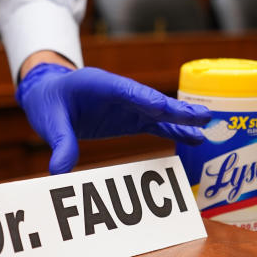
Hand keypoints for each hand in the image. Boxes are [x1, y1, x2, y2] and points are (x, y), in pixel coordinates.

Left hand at [16, 63, 210, 173]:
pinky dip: (175, 132)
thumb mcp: (50, 121)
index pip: (124, 91)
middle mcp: (120, 93)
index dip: (143, 99)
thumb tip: (59, 172)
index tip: (161, 108)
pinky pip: (157, 125)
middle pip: (151, 100)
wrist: (51, 95)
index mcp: (98, 84)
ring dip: (182, 119)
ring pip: (160, 112)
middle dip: (175, 108)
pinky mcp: (131, 119)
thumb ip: (59, 143)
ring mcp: (129, 106)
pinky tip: (195, 139)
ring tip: (207, 124)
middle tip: (201, 115)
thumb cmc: (50, 102)